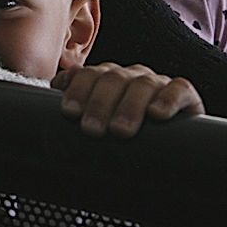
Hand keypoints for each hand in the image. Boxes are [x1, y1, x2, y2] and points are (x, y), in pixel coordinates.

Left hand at [52, 63, 202, 137]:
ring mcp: (158, 82)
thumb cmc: (126, 137)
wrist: (171, 151)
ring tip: (119, 130)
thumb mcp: (98, 125)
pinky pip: (178, 88)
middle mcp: (130, 76)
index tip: (69, 112)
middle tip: (91, 129)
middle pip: (112, 79)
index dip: (77, 90)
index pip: (87, 75)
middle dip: (98, 104)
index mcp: (106, 78)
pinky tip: (157, 115)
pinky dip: (167, 99)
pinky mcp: (185, 94)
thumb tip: (42, 116)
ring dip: (128, 106)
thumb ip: (76, 116)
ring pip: (142, 84)